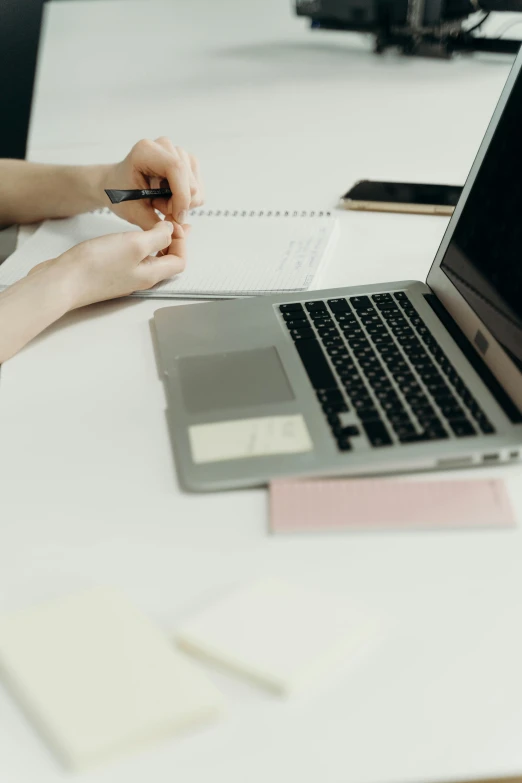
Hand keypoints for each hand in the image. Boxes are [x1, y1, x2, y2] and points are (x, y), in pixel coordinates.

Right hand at [28, 221, 185, 308]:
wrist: (62, 281)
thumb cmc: (95, 266)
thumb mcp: (135, 245)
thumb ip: (158, 237)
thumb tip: (171, 231)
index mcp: (151, 274)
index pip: (179, 261)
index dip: (182, 242)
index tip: (174, 225)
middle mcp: (140, 278)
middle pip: (165, 262)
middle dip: (171, 242)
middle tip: (169, 223)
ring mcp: (123, 277)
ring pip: (148, 260)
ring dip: (154, 242)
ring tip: (152, 226)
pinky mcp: (108, 273)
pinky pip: (130, 259)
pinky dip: (136, 246)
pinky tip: (127, 237)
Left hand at [102, 137, 202, 249]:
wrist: (117, 185)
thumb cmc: (120, 194)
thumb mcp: (132, 212)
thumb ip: (155, 224)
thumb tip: (179, 233)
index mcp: (146, 151)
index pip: (176, 169)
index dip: (181, 196)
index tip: (176, 218)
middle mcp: (165, 146)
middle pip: (189, 182)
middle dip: (179, 204)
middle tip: (157, 209)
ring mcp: (179, 153)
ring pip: (196, 187)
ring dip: (182, 203)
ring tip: (160, 202)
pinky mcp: (188, 163)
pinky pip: (198, 189)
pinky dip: (187, 201)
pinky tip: (169, 199)